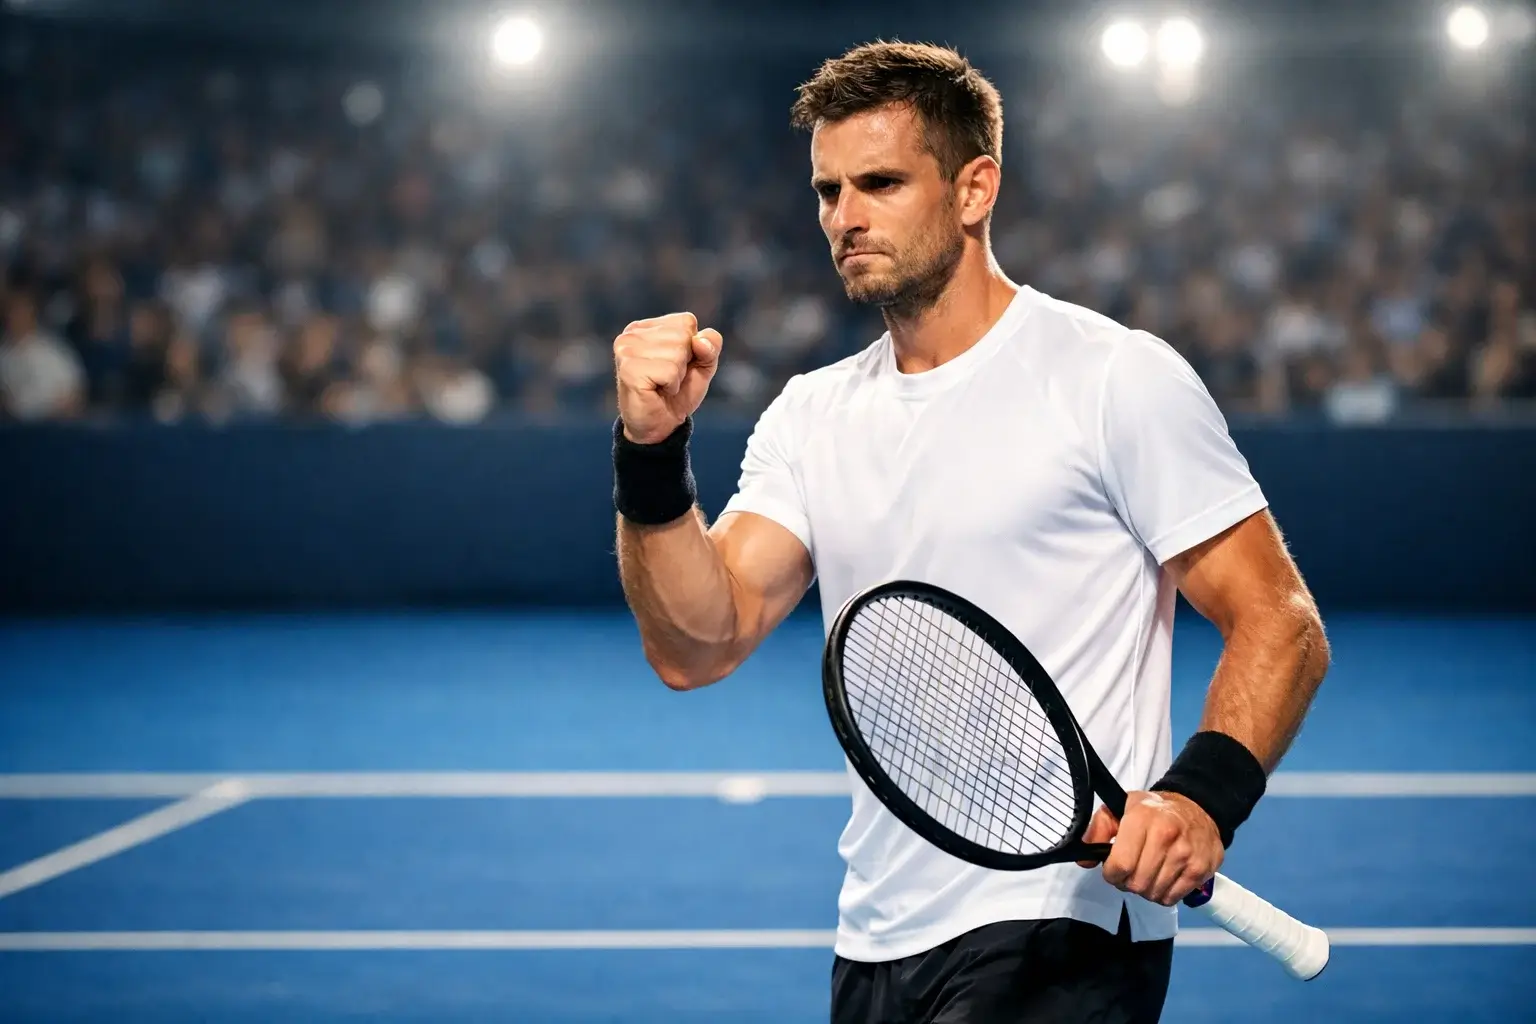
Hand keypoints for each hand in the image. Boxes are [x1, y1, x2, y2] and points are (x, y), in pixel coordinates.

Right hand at [614, 312, 722, 444]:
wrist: (660, 427)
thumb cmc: (678, 393)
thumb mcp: (702, 365)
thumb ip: (710, 346)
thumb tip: (699, 341)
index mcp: (646, 327)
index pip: (686, 321)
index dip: (692, 347)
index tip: (677, 365)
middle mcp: (631, 334)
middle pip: (683, 336)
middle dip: (684, 362)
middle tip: (668, 378)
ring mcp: (626, 350)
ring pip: (677, 353)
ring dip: (677, 376)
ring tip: (662, 385)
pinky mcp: (628, 370)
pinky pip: (669, 372)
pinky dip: (671, 386)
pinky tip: (656, 391)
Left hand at [1075, 791, 1223, 906]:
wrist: (1196, 808)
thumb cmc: (1153, 811)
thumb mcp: (1118, 809)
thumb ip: (1097, 831)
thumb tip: (1085, 860)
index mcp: (1141, 818)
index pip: (1120, 865)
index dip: (1111, 873)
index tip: (1113, 868)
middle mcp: (1166, 835)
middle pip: (1136, 883)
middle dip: (1127, 882)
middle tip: (1131, 870)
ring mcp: (1186, 854)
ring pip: (1153, 893)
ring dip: (1146, 889)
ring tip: (1148, 871)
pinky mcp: (1200, 869)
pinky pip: (1172, 898)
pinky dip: (1163, 894)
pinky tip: (1163, 877)